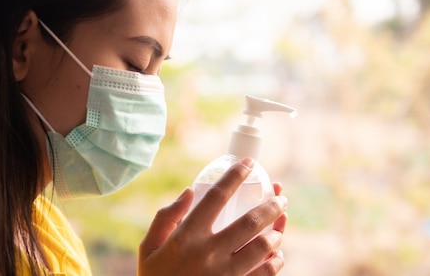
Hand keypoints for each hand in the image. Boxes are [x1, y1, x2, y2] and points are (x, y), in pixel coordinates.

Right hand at [138, 158, 287, 275]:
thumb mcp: (148, 250)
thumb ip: (165, 218)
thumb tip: (189, 192)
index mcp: (187, 238)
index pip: (216, 196)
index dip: (235, 175)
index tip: (248, 164)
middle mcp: (209, 254)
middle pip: (251, 222)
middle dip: (272, 205)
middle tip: (281, 199)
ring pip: (264, 248)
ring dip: (277, 234)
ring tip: (279, 228)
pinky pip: (266, 274)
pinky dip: (276, 262)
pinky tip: (276, 255)